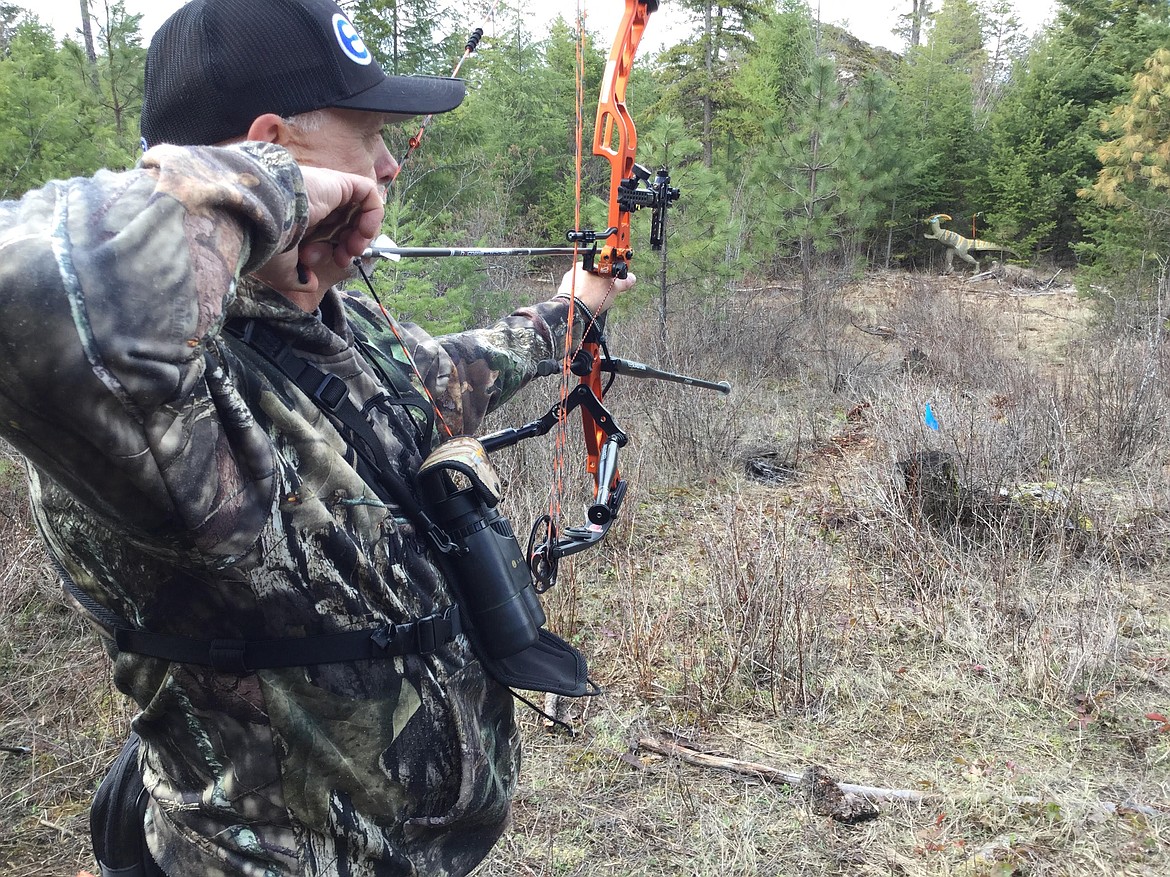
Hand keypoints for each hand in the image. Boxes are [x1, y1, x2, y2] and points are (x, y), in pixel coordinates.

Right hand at [252, 166, 383, 298]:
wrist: (261, 220)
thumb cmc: (265, 244)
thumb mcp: (282, 271)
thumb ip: (299, 279)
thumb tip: (311, 283)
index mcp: (297, 218)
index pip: (327, 232)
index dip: (336, 249)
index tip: (333, 262)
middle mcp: (312, 202)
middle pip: (345, 222)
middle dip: (349, 245)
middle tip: (342, 258)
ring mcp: (326, 190)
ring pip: (358, 209)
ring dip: (363, 233)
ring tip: (354, 249)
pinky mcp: (338, 181)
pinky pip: (368, 193)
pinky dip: (374, 213)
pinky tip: (363, 232)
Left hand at [557, 264, 635, 315]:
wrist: (572, 312)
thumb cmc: (589, 296)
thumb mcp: (612, 288)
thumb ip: (622, 282)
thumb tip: (631, 278)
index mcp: (583, 265)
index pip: (599, 267)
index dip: (608, 276)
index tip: (612, 283)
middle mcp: (572, 273)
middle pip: (591, 278)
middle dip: (599, 287)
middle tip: (604, 295)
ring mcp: (566, 285)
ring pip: (583, 288)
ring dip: (590, 295)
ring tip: (595, 302)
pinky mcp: (563, 297)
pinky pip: (576, 297)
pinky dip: (583, 301)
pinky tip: (587, 306)